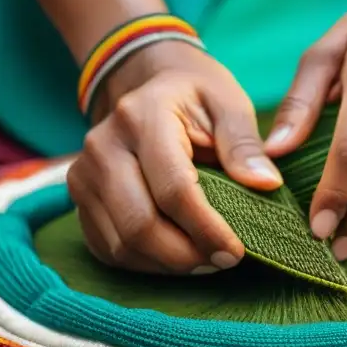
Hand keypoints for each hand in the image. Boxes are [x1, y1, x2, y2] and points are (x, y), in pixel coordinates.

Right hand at [67, 41, 282, 273]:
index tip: (235, 251)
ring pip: (121, 244)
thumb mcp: (229, 103)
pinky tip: (176, 256)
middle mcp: (103, 145)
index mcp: (142, 116)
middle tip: (222, 261)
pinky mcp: (79, 197)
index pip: (173, 189)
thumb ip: (245, 144)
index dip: (206, 229)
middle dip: (186, 256)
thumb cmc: (196, 94)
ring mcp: (83, 173)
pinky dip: (145, 263)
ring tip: (204, 260)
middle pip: (140, 224)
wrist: (149, 81)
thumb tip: (266, 184)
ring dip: (167, 264)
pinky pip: (108, 248)